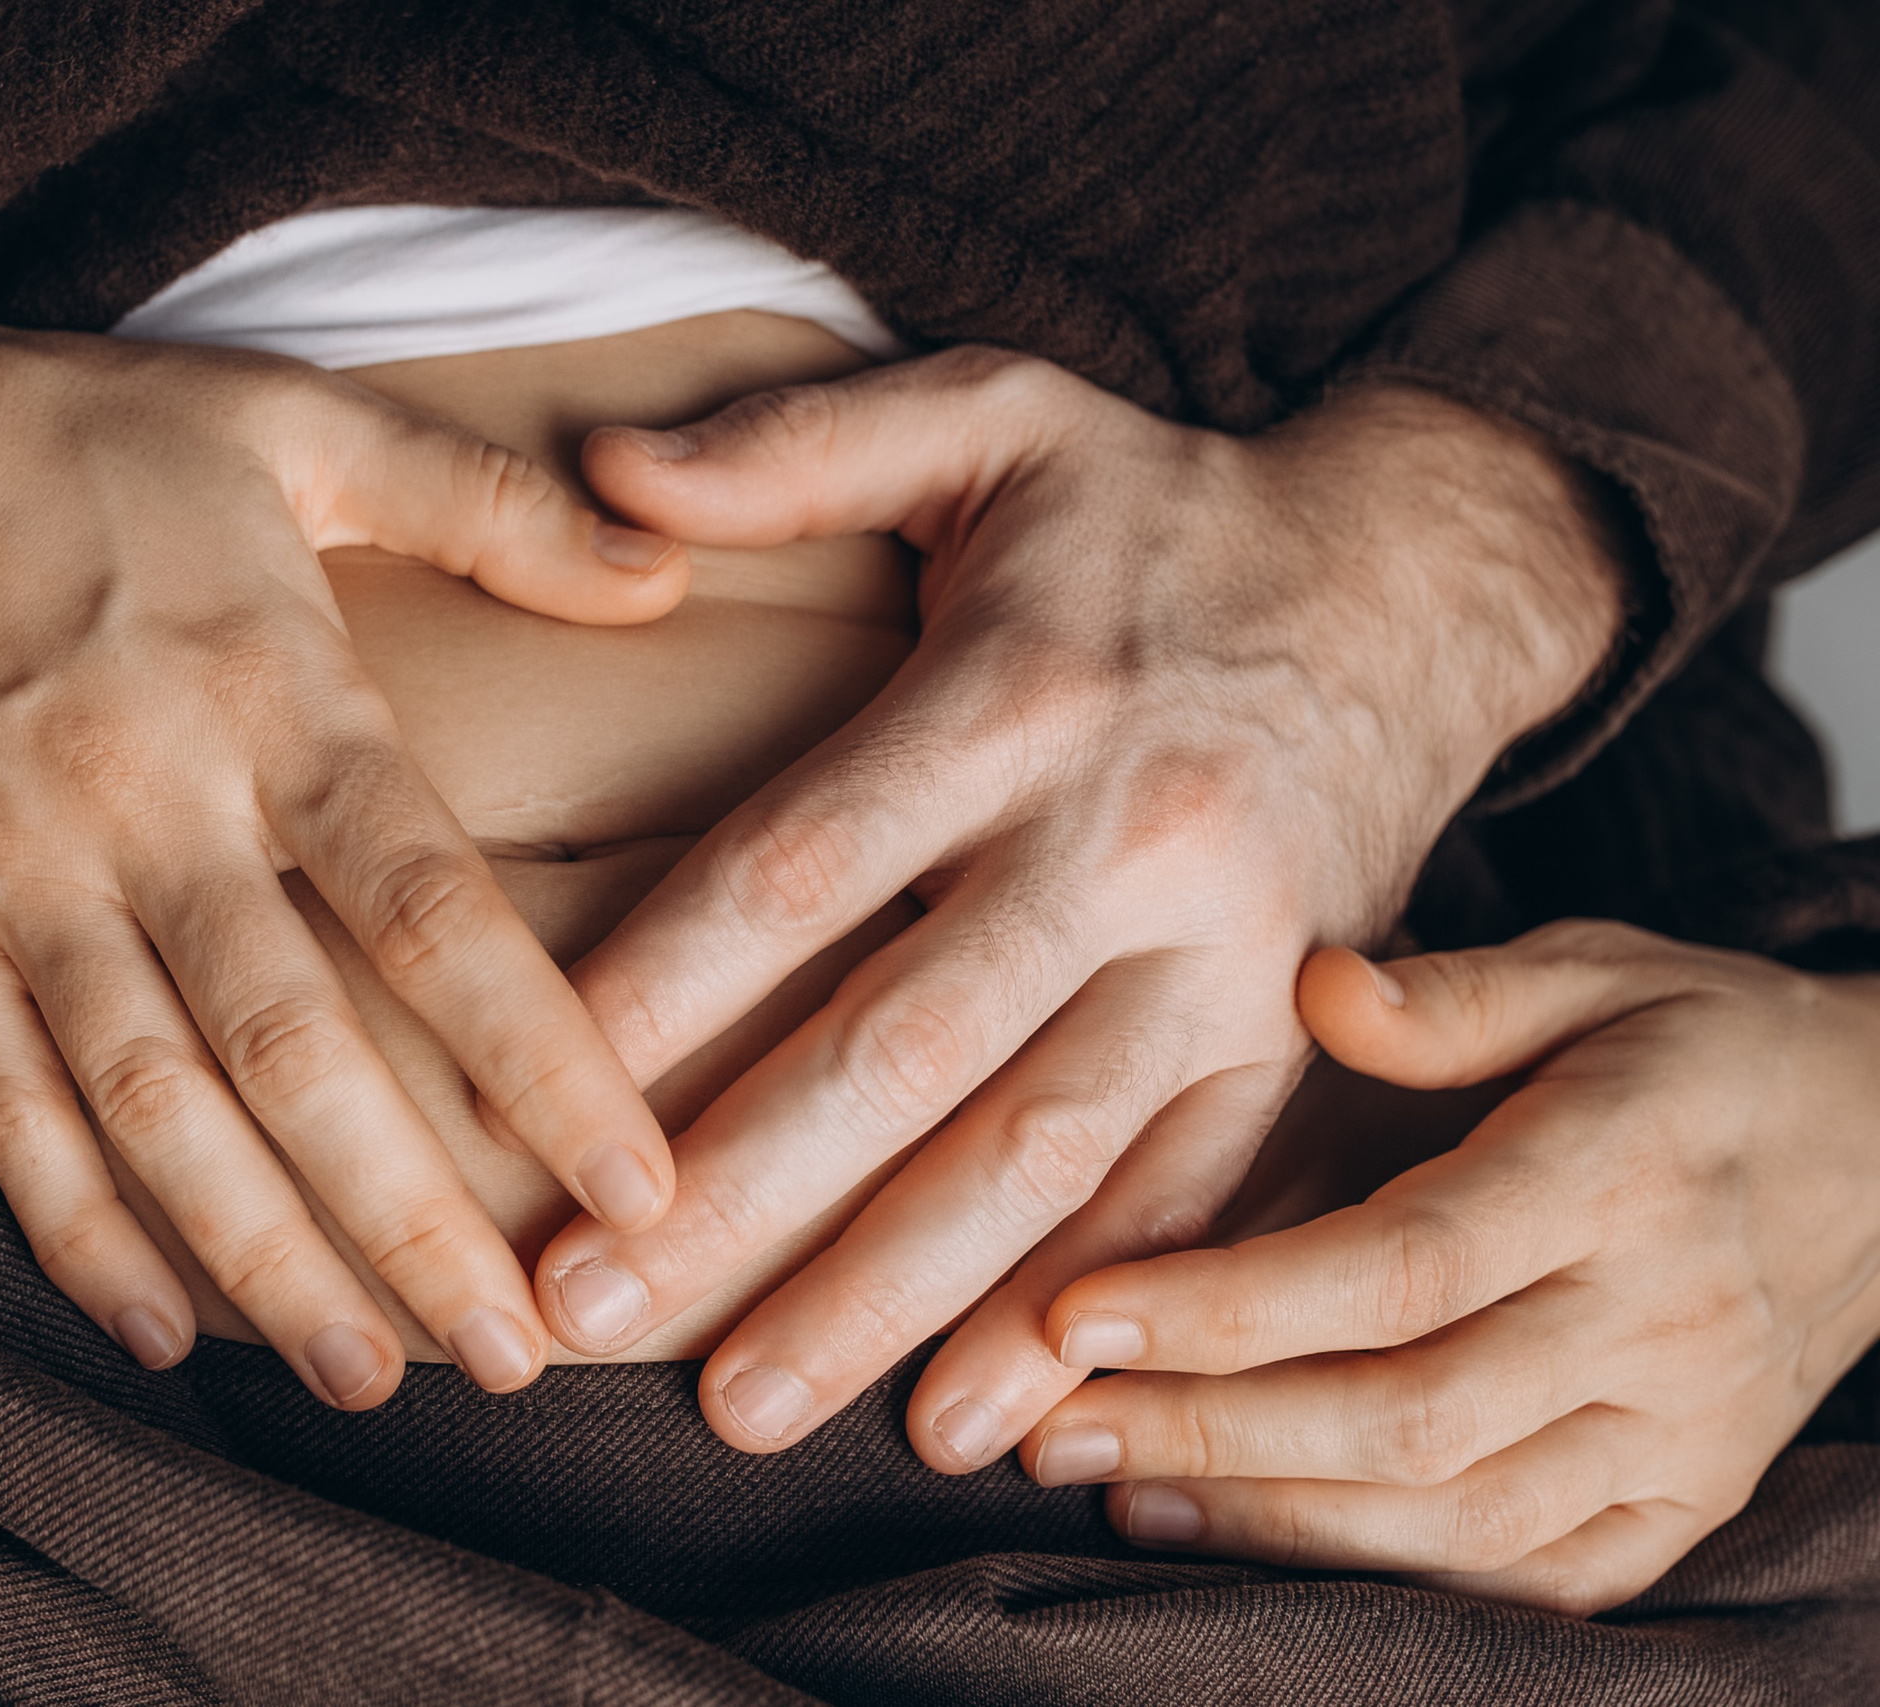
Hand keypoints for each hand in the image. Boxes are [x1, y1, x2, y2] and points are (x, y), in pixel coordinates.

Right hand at [0, 272, 689, 1404]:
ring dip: (259, 1257)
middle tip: (517, 1352)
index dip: (536, 1056)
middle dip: (408, 1218)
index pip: (426, 905)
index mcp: (267, 690)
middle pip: (291, 1048)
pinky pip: (1, 1099)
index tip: (633, 1187)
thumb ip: (487, 502)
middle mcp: (147, 806)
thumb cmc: (92, 442)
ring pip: (150, 1106)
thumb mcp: (301, 422)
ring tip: (367, 1374)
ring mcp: (22, 878)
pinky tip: (156, 1328)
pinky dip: (70, 1225)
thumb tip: (666, 582)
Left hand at [536, 348, 1625, 1454]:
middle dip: (736, 1195)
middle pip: (901, 1045)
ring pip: (1036, 1153)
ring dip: (885, 1296)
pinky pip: (1185, 1193)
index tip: (528, 1100)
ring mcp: (1219, 952)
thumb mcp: (990, 417)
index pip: (801, 863)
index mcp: (1019, 690)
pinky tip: (980, 1417)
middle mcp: (1124, 836)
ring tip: (742, 1408)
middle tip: (585, 1313)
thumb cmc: (1155, 508)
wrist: (1415, 581)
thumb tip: (596, 466)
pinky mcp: (1283, 1030)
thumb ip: (794, 446)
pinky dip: (1084, 1311)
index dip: (661, 989)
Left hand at [1022, 924, 1879, 1614]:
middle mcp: (1658, 1319)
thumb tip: (1318, 989)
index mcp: (1621, 1171)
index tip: (1078, 1313)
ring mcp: (1681, 1432)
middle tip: (1048, 1424)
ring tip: (1109, 1485)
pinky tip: (1243, 1537)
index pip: (1401, 1265)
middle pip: (1406, 1413)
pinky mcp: (1683, 1503)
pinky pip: (1525, 1575)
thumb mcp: (1601, 967)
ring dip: (1265, 1515)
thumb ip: (1456, 992)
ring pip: (1454, 1514)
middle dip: (1206, 1431)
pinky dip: (1376, 1571)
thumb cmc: (1701, 1047)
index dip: (1232, 1307)